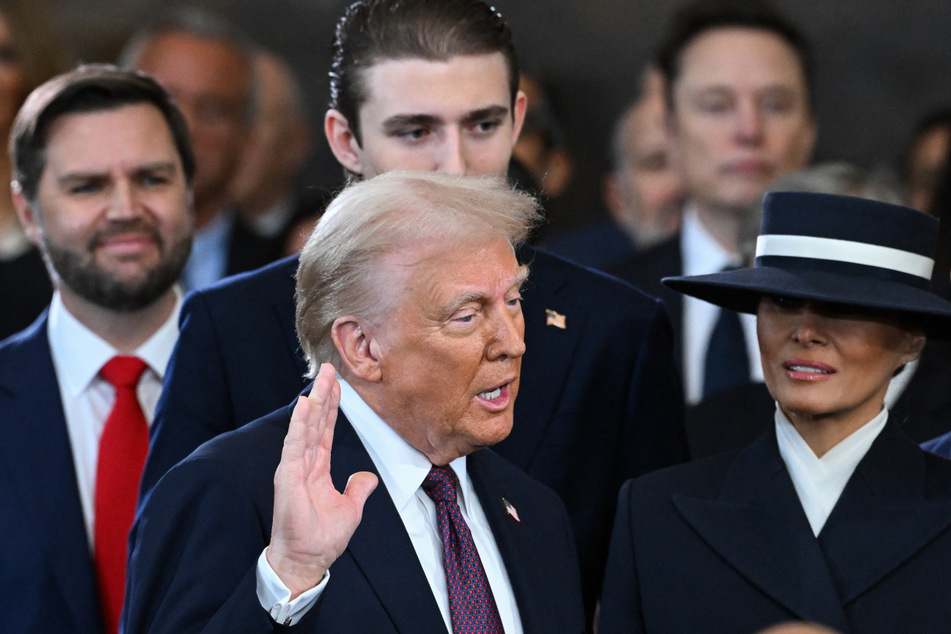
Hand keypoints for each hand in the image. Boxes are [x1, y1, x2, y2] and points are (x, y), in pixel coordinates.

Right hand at [266, 363, 378, 597]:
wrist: (307, 560)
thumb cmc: (321, 538)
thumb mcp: (350, 509)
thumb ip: (358, 488)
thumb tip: (366, 476)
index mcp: (317, 468)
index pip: (325, 430)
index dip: (332, 407)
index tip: (336, 385)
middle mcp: (304, 463)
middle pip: (315, 422)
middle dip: (323, 395)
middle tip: (329, 369)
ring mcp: (294, 467)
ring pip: (306, 427)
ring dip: (314, 402)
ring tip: (321, 379)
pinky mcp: (288, 476)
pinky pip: (295, 444)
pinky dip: (300, 423)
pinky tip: (305, 404)